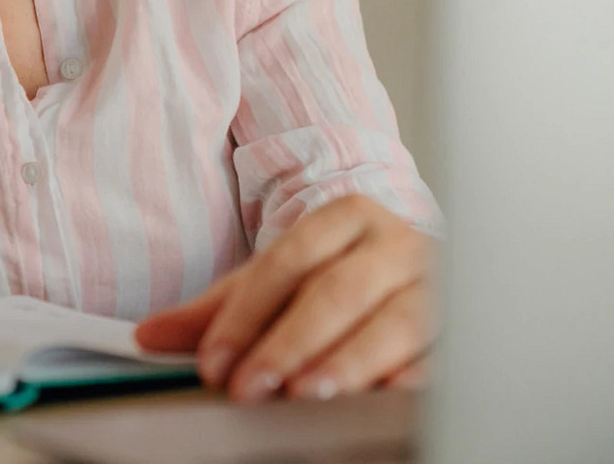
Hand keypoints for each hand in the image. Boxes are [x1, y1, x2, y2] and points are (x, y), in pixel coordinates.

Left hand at [134, 195, 431, 400]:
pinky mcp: (464, 326)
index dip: (246, 315)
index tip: (213, 363)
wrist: (422, 269)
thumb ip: (219, 309)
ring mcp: (436, 283)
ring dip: (347, 361)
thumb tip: (149, 335)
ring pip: (393, 320)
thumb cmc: (341, 279)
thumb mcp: (278, 283)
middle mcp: (395, 243)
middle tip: (250, 387)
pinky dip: (416, 377)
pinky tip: (387, 396)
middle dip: (288, 343)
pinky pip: (442, 353)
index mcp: (347, 217)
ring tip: (306, 393)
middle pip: (337, 290)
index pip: (289, 261)